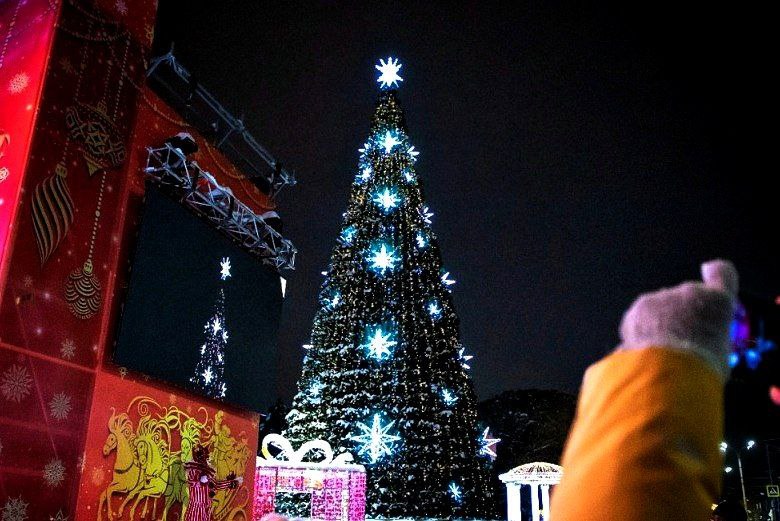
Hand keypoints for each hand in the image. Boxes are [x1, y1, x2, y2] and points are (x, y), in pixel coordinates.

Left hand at [618, 259, 737, 375]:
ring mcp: (661, 298)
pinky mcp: (638, 308)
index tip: (711, 269)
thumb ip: (712, 337)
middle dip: (681, 316)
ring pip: (660, 309)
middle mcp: (689, 293)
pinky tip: (645, 351)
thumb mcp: (721, 353)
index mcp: (719, 303)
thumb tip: (703, 343)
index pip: (722, 274)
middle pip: (685, 300)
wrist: (670, 369)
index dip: (716, 273)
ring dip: (659, 324)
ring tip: (663, 352)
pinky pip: (639, 318)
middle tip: (681, 342)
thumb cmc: (702, 366)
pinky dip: (640, 331)